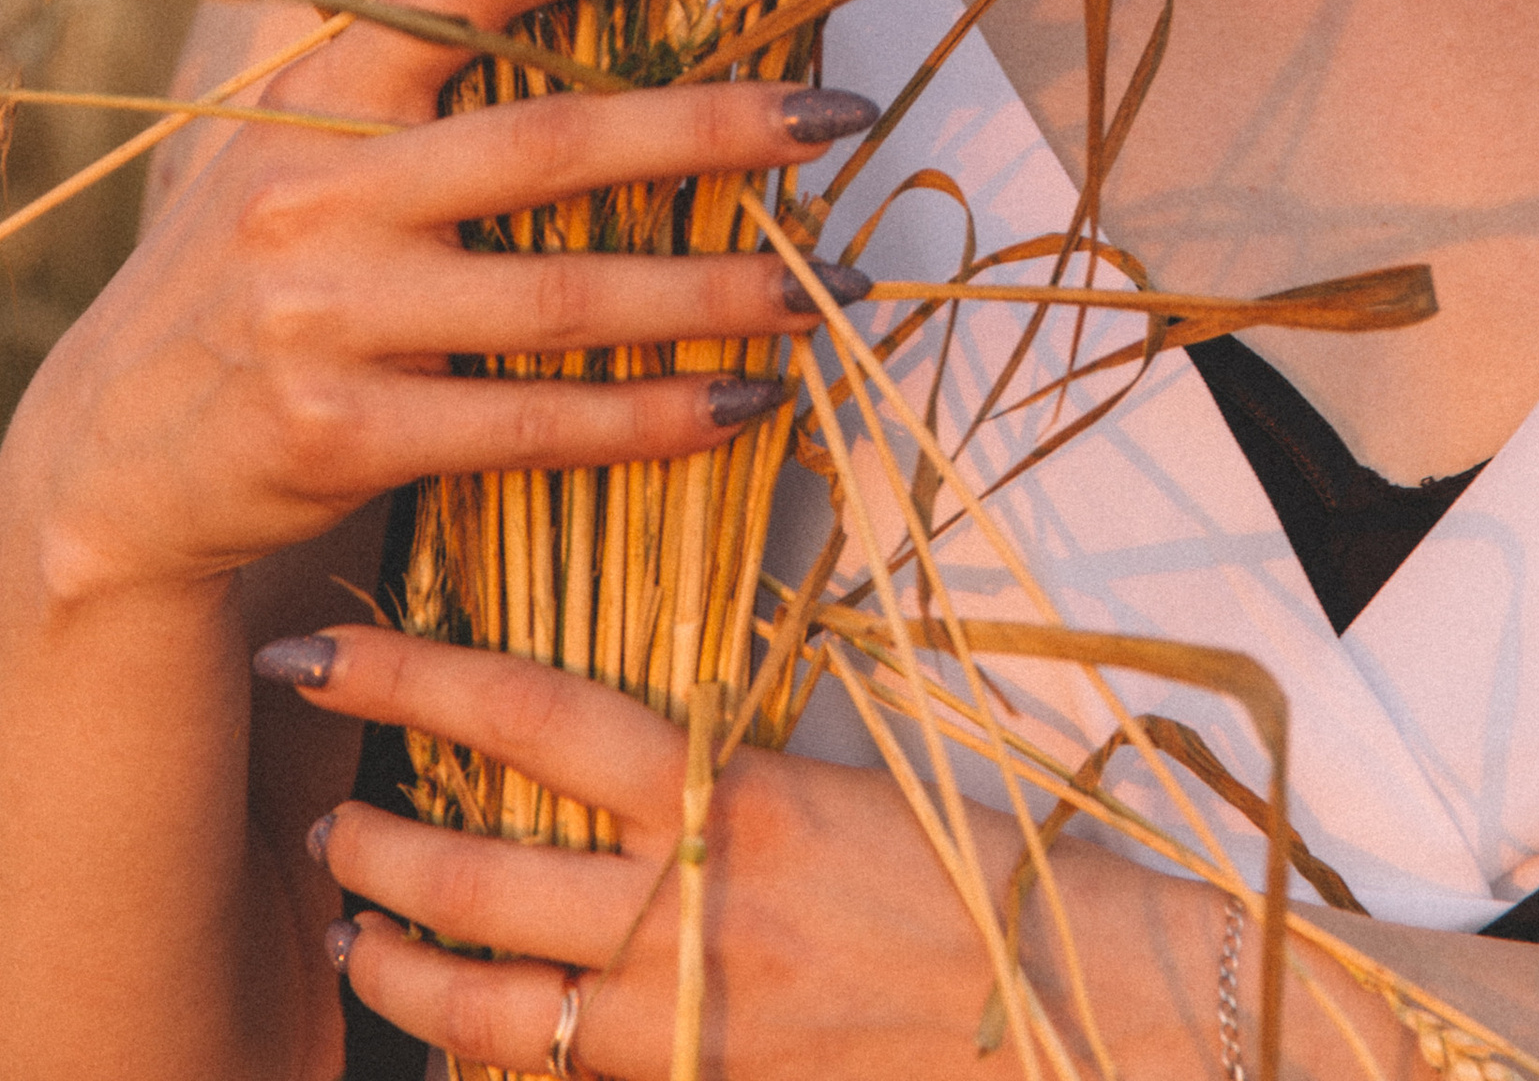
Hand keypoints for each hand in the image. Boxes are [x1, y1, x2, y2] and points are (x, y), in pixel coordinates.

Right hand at [8, 0, 875, 605]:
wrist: (107, 457)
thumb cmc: (251, 268)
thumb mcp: (297, 137)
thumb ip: (413, 62)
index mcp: (323, 87)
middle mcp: (320, 187)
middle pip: (556, 143)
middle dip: (716, 126)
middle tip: (840, 113)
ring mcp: (326, 312)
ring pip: (563, 295)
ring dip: (710, 290)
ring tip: (820, 283)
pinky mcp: (340, 433)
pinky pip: (529, 420)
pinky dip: (647, 416)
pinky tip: (737, 405)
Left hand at [276, 627, 1026, 1080]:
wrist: (1071, 1005)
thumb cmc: (970, 865)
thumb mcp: (836, 783)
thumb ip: (721, 771)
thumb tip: (612, 745)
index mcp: (733, 794)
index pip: (533, 716)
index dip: (412, 677)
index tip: (319, 650)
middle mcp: (691, 911)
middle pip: (476, 875)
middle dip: (370, 842)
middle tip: (315, 813)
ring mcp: (684, 1025)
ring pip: (484, 1006)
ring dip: (395, 964)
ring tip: (348, 931)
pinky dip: (488, 1054)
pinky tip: (457, 1032)